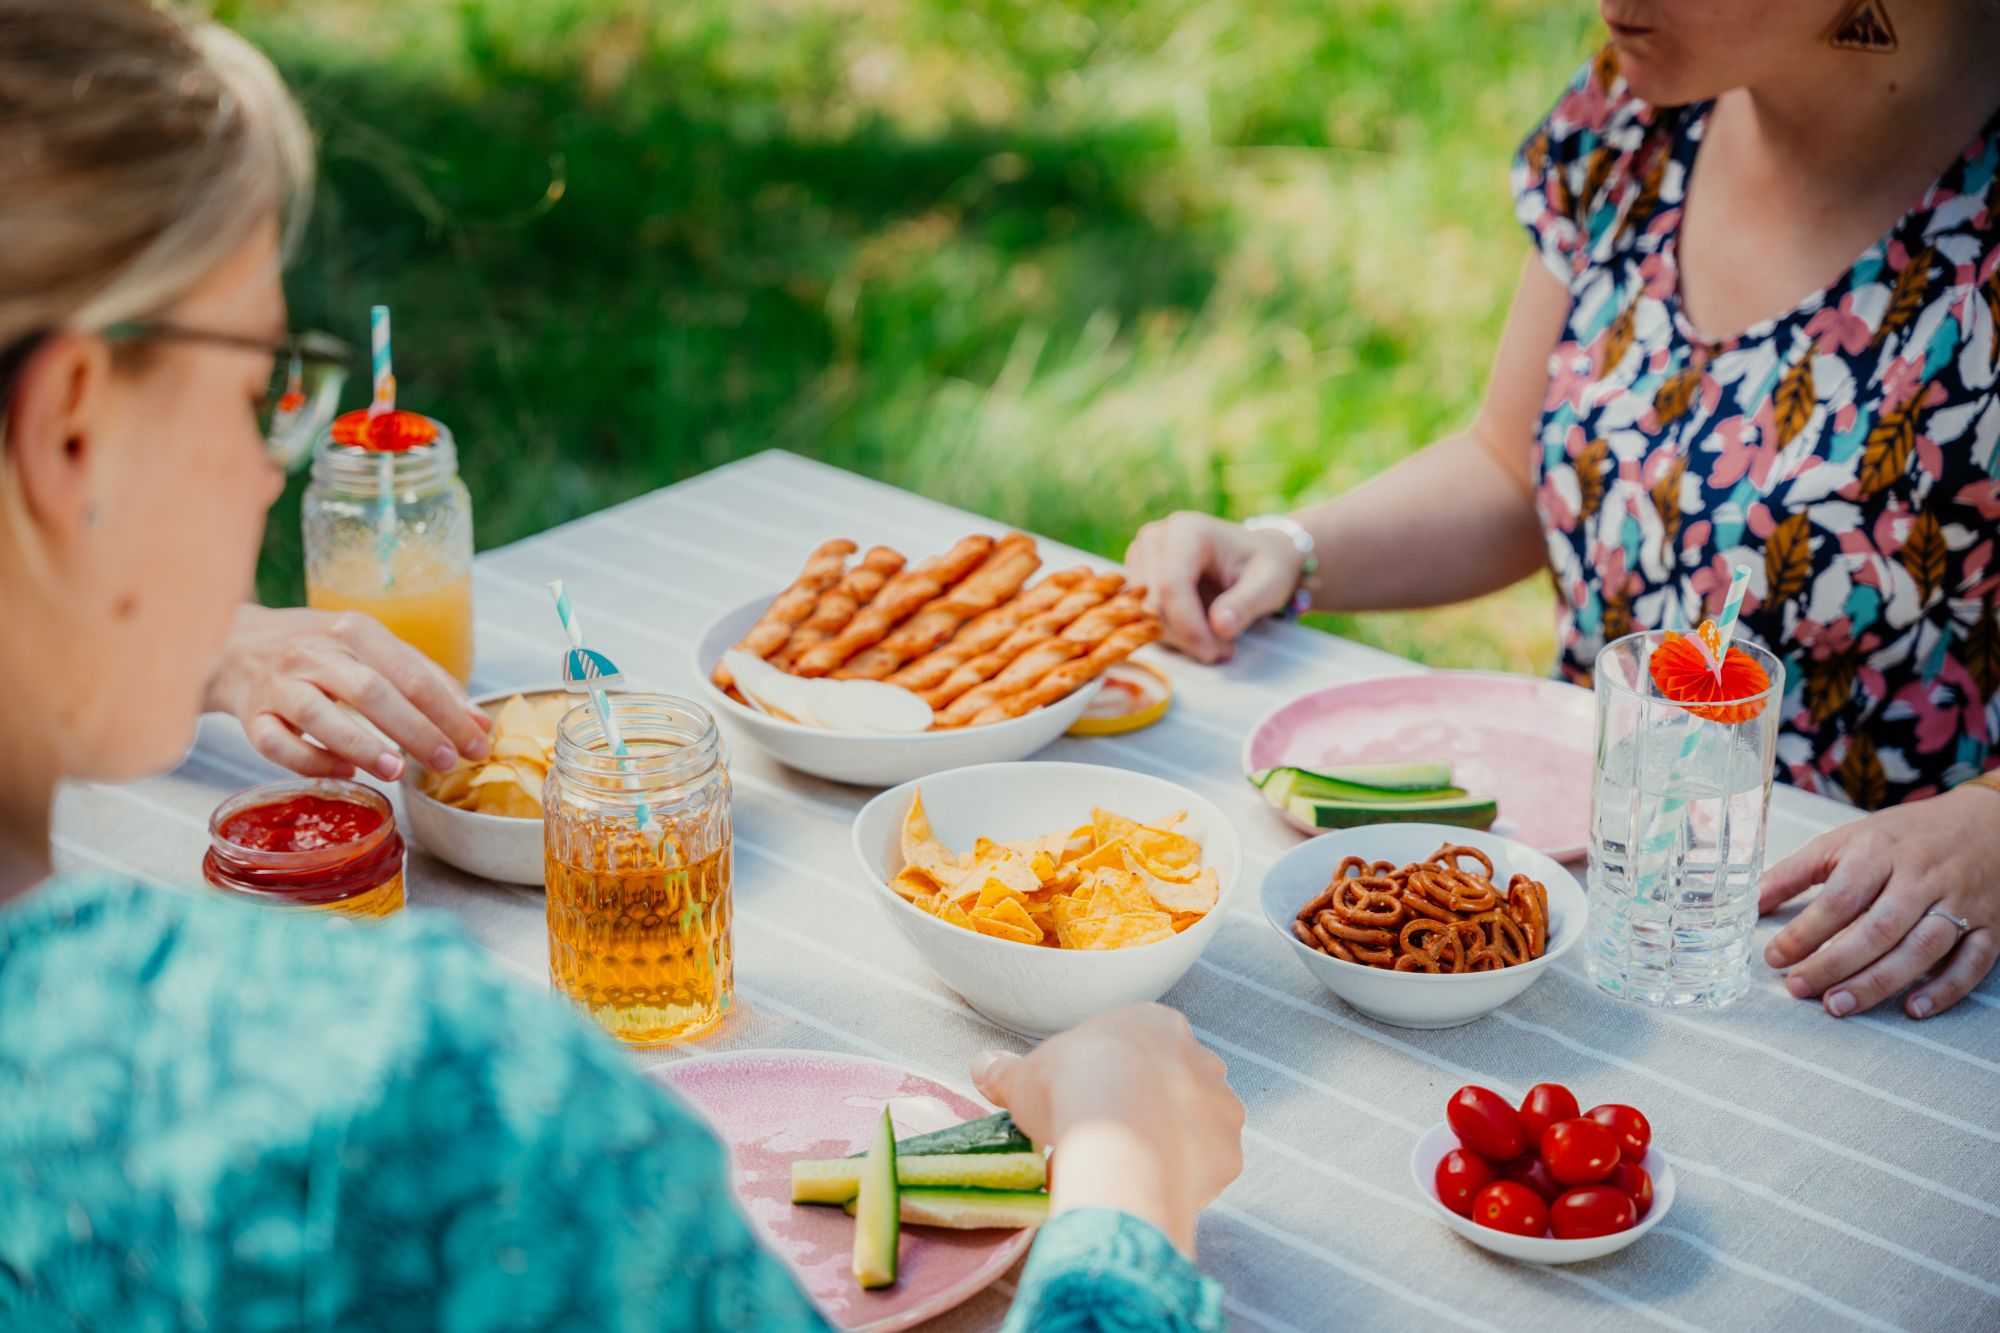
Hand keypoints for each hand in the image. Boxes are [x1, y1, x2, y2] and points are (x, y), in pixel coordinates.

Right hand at [205, 605, 490, 781]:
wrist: (231, 643)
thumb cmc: (317, 650)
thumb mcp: (372, 648)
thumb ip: (426, 680)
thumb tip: (479, 723)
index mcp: (355, 631)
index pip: (412, 673)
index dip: (449, 712)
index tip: (477, 744)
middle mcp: (316, 653)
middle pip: (370, 692)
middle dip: (414, 730)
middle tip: (445, 763)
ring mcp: (279, 684)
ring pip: (319, 716)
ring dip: (360, 745)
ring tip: (396, 771)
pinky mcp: (250, 715)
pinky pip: (277, 744)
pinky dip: (312, 762)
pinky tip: (344, 773)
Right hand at [971, 1004, 1243, 1254]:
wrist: (1116, 1128)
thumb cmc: (1070, 1084)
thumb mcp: (1024, 1074)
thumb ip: (1005, 1071)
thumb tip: (981, 1066)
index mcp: (1155, 1025)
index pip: (1141, 1051)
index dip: (1115, 1079)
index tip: (1091, 1105)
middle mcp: (1202, 1058)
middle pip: (1177, 1087)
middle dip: (1152, 1111)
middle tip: (1113, 1140)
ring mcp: (1222, 1106)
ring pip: (1199, 1128)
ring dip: (1173, 1145)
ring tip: (1130, 1170)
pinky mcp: (1230, 1154)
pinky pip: (1208, 1169)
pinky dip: (1184, 1180)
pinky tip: (1151, 1188)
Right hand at [1124, 512, 1303, 663]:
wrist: (1256, 556)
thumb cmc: (1265, 566)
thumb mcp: (1270, 583)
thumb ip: (1246, 604)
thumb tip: (1219, 626)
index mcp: (1187, 530)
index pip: (1171, 585)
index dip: (1189, 626)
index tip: (1215, 652)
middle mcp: (1155, 538)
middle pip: (1153, 602)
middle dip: (1185, 636)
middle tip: (1221, 651)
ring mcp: (1140, 557)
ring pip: (1143, 614)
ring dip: (1177, 639)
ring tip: (1216, 642)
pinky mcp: (1136, 577)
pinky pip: (1141, 617)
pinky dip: (1168, 634)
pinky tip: (1198, 634)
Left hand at [1760, 783, 1999, 1019]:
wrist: (1988, 823)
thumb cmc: (1906, 835)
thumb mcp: (1847, 839)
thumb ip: (1797, 871)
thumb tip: (1751, 902)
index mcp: (1881, 852)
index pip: (1840, 897)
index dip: (1805, 931)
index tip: (1775, 956)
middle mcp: (1922, 878)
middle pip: (1878, 929)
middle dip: (1835, 964)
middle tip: (1800, 987)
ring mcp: (1961, 903)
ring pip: (1921, 950)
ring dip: (1878, 983)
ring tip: (1839, 1005)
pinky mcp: (1991, 927)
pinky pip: (1971, 964)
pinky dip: (1944, 990)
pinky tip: (1912, 1009)